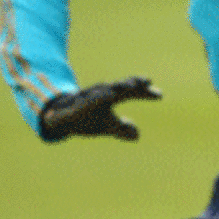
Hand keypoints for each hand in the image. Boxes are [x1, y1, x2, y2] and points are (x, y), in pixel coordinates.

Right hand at [40, 76, 161, 141]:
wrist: (57, 119)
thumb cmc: (85, 118)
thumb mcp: (106, 125)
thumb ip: (121, 128)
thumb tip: (137, 135)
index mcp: (110, 97)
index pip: (132, 92)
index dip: (146, 93)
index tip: (160, 95)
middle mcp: (100, 94)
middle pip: (120, 87)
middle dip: (132, 84)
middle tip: (146, 82)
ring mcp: (86, 98)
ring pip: (102, 91)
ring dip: (115, 88)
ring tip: (129, 87)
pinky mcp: (74, 107)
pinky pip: (84, 103)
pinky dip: (93, 100)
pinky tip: (104, 98)